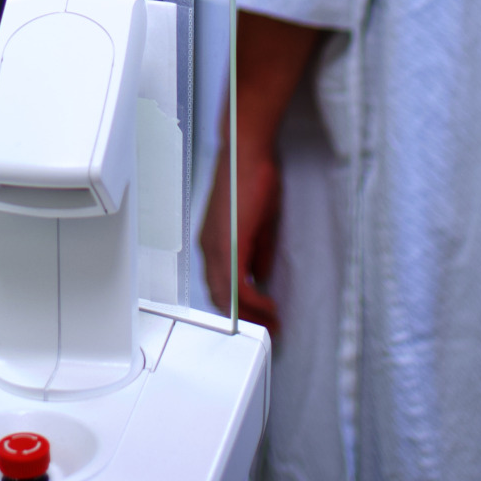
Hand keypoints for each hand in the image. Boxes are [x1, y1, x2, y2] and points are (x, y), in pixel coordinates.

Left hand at [199, 140, 285, 336]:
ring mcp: (216, 248)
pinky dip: (253, 303)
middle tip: (268, 326)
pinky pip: (237, 287)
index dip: (237, 305)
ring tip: (271, 322)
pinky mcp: (229, 245)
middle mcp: (209, 248)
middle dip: (245, 317)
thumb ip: (257, 253)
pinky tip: (269, 307)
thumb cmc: (252, 179)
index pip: (219, 285)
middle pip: (220, 297)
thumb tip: (260, 276)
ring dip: (250, 315)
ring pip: (226, 297)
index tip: (259, 315)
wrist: (247, 153)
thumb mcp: (258, 225)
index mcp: (212, 242)